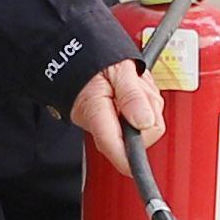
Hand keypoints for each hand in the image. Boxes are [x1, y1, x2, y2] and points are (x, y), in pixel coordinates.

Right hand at [67, 60, 159, 182]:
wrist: (70, 50)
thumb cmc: (90, 56)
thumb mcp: (117, 68)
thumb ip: (132, 95)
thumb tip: (145, 122)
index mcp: (96, 112)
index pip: (115, 148)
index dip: (131, 160)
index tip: (140, 169)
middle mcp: (98, 123)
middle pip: (139, 136)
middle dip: (149, 113)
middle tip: (139, 88)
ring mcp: (105, 122)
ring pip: (143, 125)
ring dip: (146, 102)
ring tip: (133, 82)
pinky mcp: (113, 117)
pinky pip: (138, 116)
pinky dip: (142, 100)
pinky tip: (132, 86)